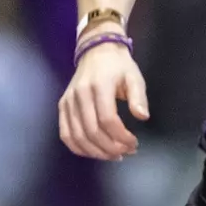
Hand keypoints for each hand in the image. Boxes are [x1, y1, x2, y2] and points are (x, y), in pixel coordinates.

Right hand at [59, 40, 145, 159]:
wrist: (96, 50)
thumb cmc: (118, 66)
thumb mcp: (134, 77)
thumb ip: (139, 97)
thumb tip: (142, 116)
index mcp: (99, 86)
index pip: (107, 119)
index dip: (121, 137)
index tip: (134, 144)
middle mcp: (80, 94)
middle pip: (92, 131)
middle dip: (110, 148)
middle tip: (126, 152)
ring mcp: (68, 101)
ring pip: (78, 136)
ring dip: (96, 152)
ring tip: (112, 155)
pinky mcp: (62, 106)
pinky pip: (66, 134)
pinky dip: (78, 148)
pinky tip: (93, 152)